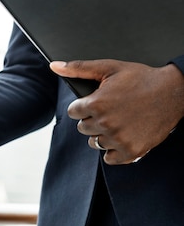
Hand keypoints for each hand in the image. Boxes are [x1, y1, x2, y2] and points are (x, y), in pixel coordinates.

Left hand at [50, 59, 183, 163]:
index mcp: (97, 104)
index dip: (83, 106)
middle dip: (92, 119)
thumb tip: (54, 66)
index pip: (73, 112)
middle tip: (110, 111)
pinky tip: (121, 137)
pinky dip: (113, 151)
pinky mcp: (131, 151)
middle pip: (82, 128)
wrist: (174, 92)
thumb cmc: (141, 78)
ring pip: (95, 143)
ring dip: (102, 135)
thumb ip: (79, 68)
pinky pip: (109, 158)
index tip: (96, 102)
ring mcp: (119, 139)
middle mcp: (106, 124)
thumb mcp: (109, 68)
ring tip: (118, 122)